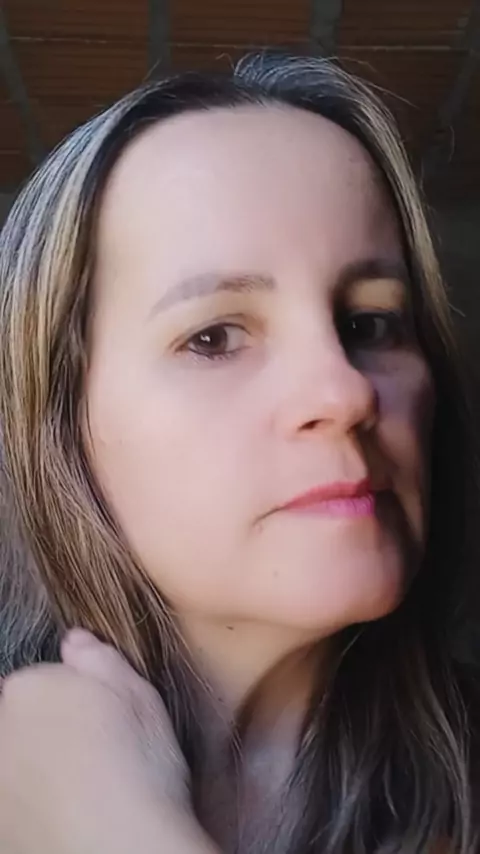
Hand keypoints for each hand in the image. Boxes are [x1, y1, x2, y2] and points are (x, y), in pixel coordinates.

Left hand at [0, 630, 217, 853]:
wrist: (123, 852)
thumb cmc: (140, 768)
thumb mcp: (140, 697)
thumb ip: (101, 661)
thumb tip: (74, 641)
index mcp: (27, 688)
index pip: (38, 682)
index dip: (71, 700)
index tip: (100, 721)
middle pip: (20, 723)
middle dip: (49, 733)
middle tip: (94, 757)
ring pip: (17, 768)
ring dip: (39, 773)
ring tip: (86, 794)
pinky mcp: (0, 830)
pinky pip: (18, 809)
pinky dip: (37, 811)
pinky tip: (72, 821)